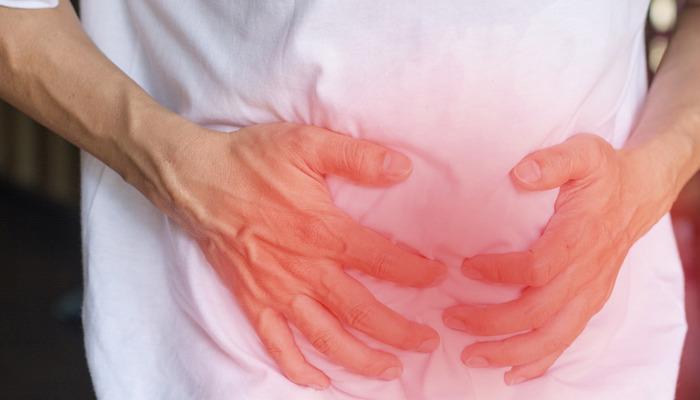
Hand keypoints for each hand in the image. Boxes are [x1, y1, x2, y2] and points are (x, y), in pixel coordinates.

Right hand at [143, 122, 445, 388]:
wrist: (196, 179)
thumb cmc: (251, 160)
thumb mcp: (307, 143)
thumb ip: (356, 157)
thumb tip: (403, 167)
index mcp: (321, 231)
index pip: (381, 259)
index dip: (414, 272)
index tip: (439, 279)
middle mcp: (302, 269)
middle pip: (359, 310)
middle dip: (398, 331)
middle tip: (428, 343)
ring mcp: (275, 290)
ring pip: (324, 336)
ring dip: (358, 358)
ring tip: (389, 370)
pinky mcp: (251, 300)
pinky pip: (275, 343)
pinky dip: (296, 367)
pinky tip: (319, 380)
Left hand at [443, 134, 676, 384]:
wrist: (640, 194)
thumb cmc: (604, 174)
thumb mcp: (582, 152)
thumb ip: (552, 161)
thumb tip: (520, 173)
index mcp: (579, 238)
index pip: (538, 268)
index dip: (500, 273)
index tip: (465, 267)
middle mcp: (585, 274)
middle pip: (538, 313)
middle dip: (490, 322)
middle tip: (450, 317)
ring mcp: (589, 293)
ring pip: (551, 338)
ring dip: (509, 352)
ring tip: (470, 355)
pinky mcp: (589, 302)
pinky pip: (566, 341)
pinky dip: (539, 362)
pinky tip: (512, 372)